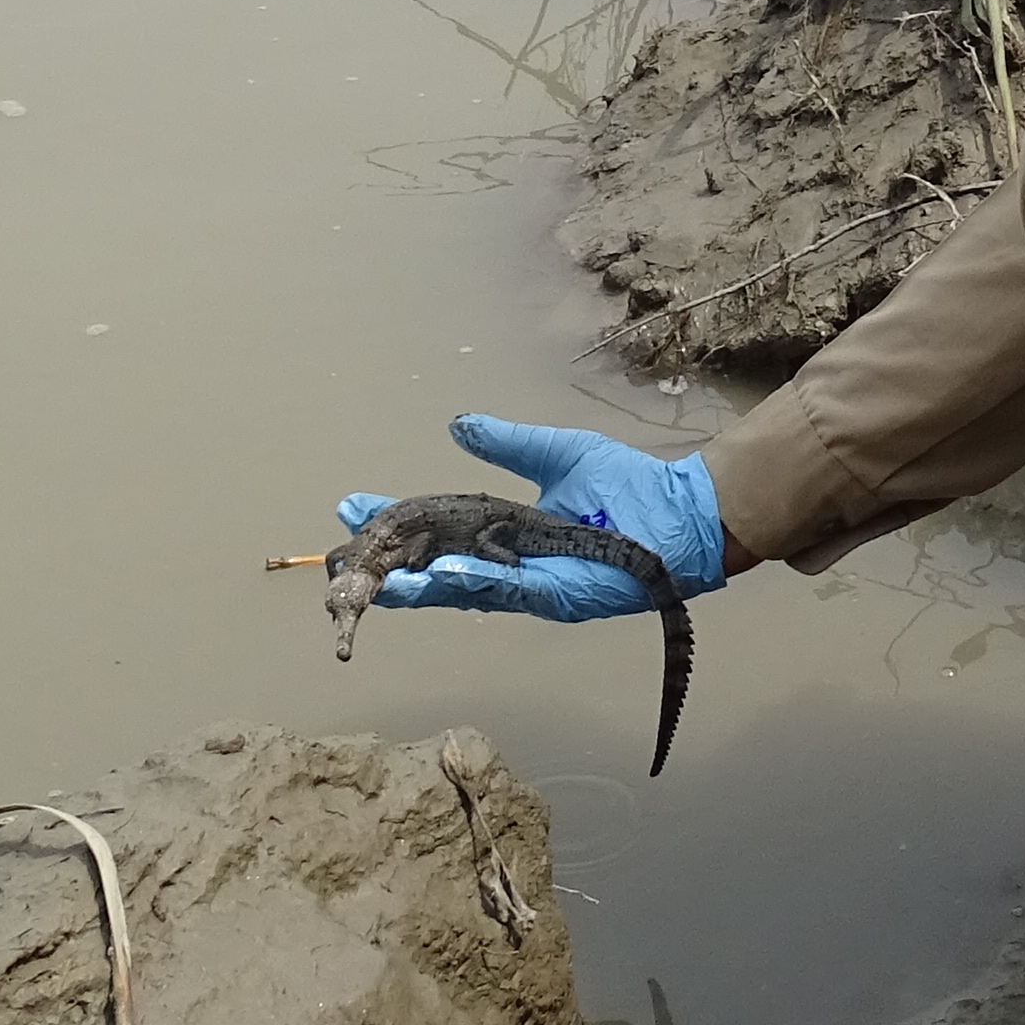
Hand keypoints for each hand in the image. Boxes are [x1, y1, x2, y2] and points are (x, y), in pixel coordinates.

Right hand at [334, 412, 731, 620]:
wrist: (680, 513)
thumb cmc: (627, 486)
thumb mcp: (554, 453)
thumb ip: (506, 444)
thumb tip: (457, 426)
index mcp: (502, 533)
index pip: (433, 532)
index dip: (392, 522)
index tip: (350, 508)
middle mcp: (508, 565)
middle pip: (434, 570)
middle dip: (386, 566)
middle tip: (343, 557)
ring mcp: (530, 586)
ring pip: (460, 589)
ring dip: (417, 584)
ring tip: (375, 581)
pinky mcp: (556, 598)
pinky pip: (507, 591)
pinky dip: (472, 583)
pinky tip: (439, 574)